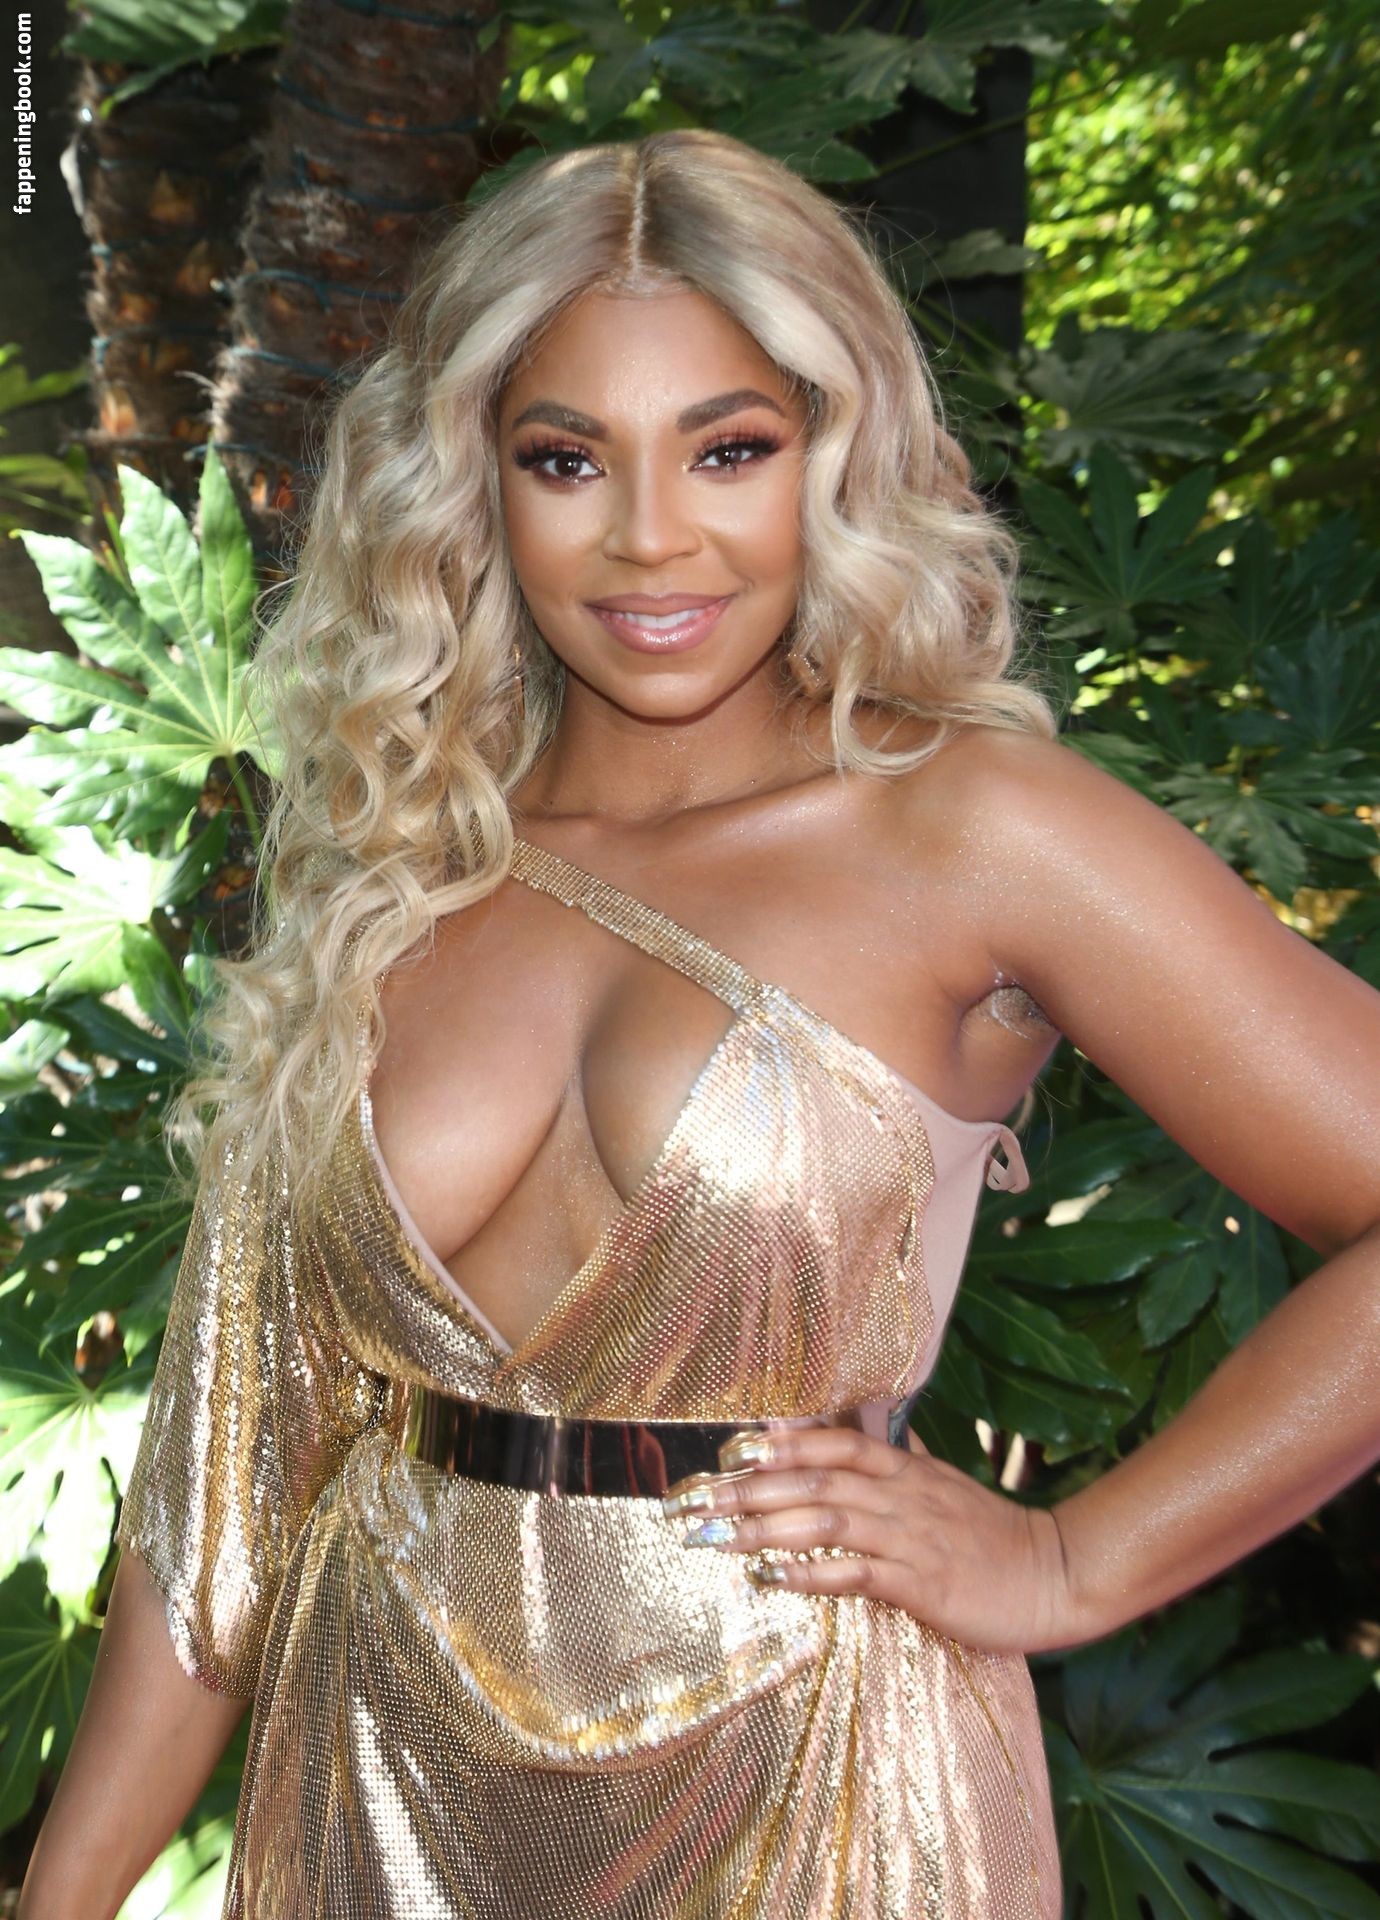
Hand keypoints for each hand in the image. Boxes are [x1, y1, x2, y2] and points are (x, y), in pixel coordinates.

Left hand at [660, 1424, 1082, 1655]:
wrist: (1054, 1575)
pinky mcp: (922, 1583)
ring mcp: (911, 1538)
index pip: (834, 1441)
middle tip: (694, 1500)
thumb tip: (855, 1419)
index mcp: (904, 1468)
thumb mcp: (940, 1482)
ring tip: (716, 1540)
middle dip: (748, 1489)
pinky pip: (857, 1573)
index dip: (780, 1441)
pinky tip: (774, 1579)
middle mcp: (902, 1495)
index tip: (727, 1448)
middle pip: (814, 1478)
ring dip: (766, 1529)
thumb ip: (895, 1453)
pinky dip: (812, 1574)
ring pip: (827, 1520)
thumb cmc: (990, 1533)